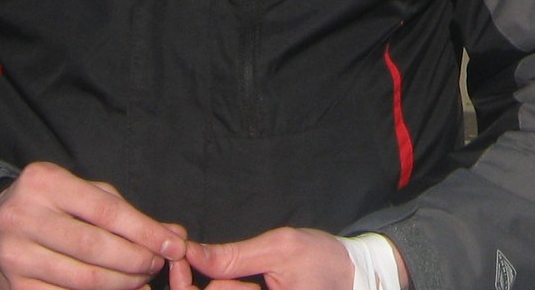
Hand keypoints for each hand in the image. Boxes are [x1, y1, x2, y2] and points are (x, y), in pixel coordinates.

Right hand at [0, 161, 188, 289]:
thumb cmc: (51, 207)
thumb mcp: (84, 194)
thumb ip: (126, 212)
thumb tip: (175, 234)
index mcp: (44, 182)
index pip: (106, 210)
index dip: (145, 231)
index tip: (174, 245)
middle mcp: (23, 217)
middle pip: (95, 247)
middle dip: (136, 259)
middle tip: (157, 265)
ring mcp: (15, 256)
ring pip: (82, 279)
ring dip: (122, 283)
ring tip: (142, 280)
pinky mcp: (14, 288)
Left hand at [180, 227, 375, 289]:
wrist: (353, 274)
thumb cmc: (321, 259)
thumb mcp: (279, 248)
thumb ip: (234, 257)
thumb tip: (191, 254)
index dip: (185, 281)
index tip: (181, 255)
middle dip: (202, 283)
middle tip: (201, 259)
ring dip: (215, 286)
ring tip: (234, 273)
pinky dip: (227, 288)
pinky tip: (236, 282)